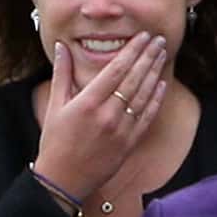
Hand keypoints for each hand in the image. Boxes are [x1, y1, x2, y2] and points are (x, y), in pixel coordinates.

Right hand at [31, 33, 168, 202]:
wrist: (64, 179)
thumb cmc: (55, 142)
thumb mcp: (54, 105)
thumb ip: (62, 74)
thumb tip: (62, 47)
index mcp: (88, 102)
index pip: (116, 69)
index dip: (132, 50)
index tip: (142, 37)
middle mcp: (107, 114)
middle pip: (134, 79)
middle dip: (148, 57)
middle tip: (159, 40)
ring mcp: (121, 130)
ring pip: (143, 95)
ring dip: (155, 73)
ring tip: (162, 56)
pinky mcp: (129, 143)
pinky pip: (147, 117)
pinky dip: (156, 100)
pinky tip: (161, 85)